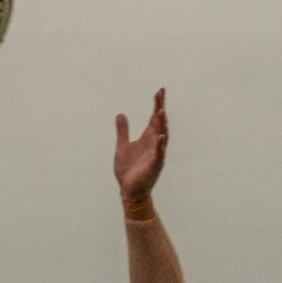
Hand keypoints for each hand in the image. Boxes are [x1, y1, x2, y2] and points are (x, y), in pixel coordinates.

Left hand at [113, 88, 167, 204]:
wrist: (129, 191)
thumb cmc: (128, 170)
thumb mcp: (122, 146)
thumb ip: (123, 131)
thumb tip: (120, 114)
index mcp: (147, 139)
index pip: (154, 118)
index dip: (157, 104)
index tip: (159, 91)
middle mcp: (154, 144)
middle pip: (159, 124)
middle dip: (160, 109)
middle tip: (160, 95)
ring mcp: (155, 154)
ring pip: (161, 137)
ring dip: (161, 125)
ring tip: (160, 111)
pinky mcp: (153, 166)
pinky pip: (159, 154)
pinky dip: (160, 146)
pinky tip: (161, 136)